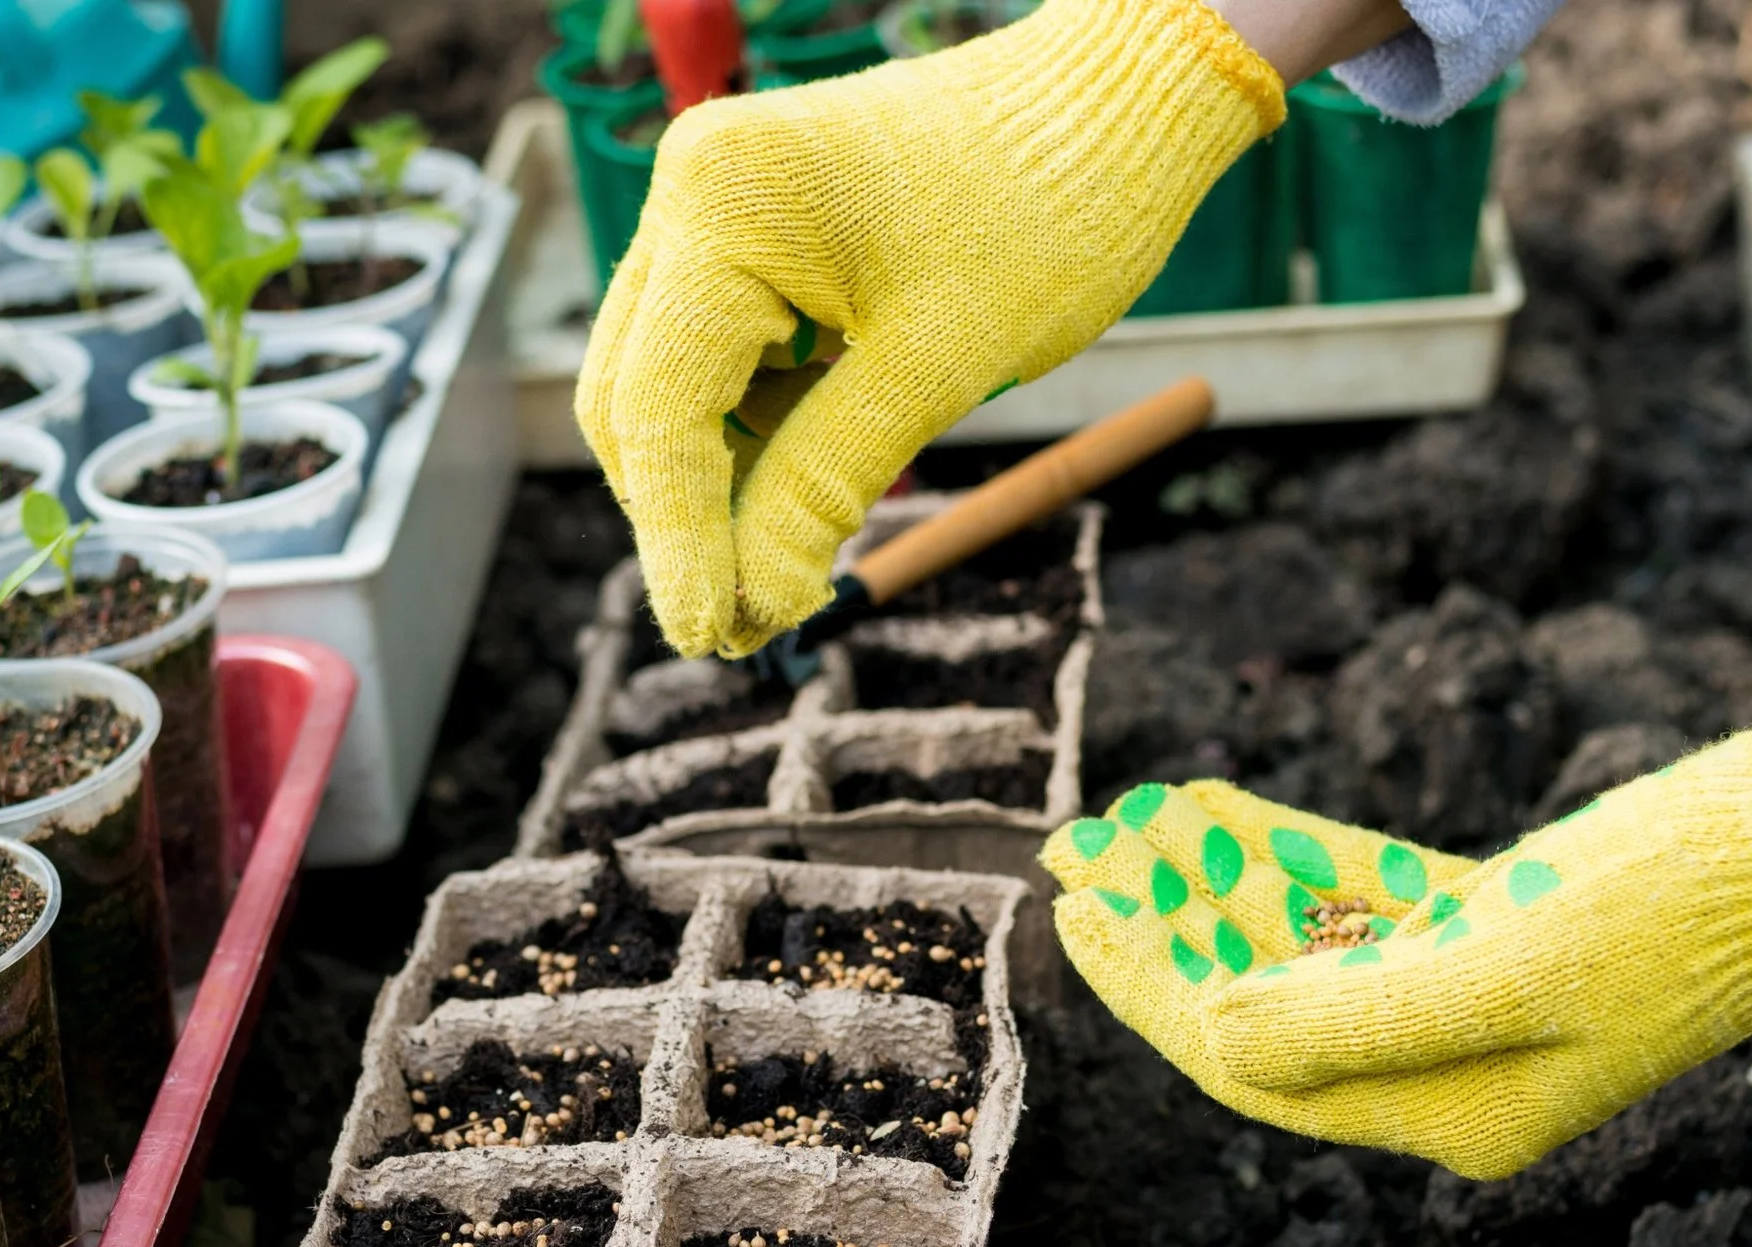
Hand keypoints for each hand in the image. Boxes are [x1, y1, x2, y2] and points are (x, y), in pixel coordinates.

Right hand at [575, 0, 1283, 658]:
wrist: (1118, 102)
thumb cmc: (1049, 211)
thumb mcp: (936, 369)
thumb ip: (820, 487)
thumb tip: (749, 611)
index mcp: (725, 205)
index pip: (657, 410)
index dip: (676, 540)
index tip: (710, 639)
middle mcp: (692, 191)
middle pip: (633, 402)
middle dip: (685, 518)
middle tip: (751, 624)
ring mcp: (713, 205)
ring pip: (666, 388)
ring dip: (718, 484)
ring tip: (790, 571)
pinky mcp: (748, 228)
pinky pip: (715, 357)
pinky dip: (750, 434)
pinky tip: (806, 488)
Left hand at [1038, 718, 1751, 1179]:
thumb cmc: (1684, 907)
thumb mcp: (1509, 964)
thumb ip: (1354, 1014)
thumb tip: (1213, 1032)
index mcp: (1448, 1116)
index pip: (1251, 1059)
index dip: (1151, 988)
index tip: (1078, 916)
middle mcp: (1449, 1071)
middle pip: (1260, 999)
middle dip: (1163, 930)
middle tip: (1073, 859)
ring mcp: (1474, 996)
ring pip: (1301, 940)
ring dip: (1209, 881)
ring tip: (1116, 824)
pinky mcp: (1500, 925)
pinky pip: (1360, 896)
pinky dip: (1285, 852)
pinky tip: (1207, 806)